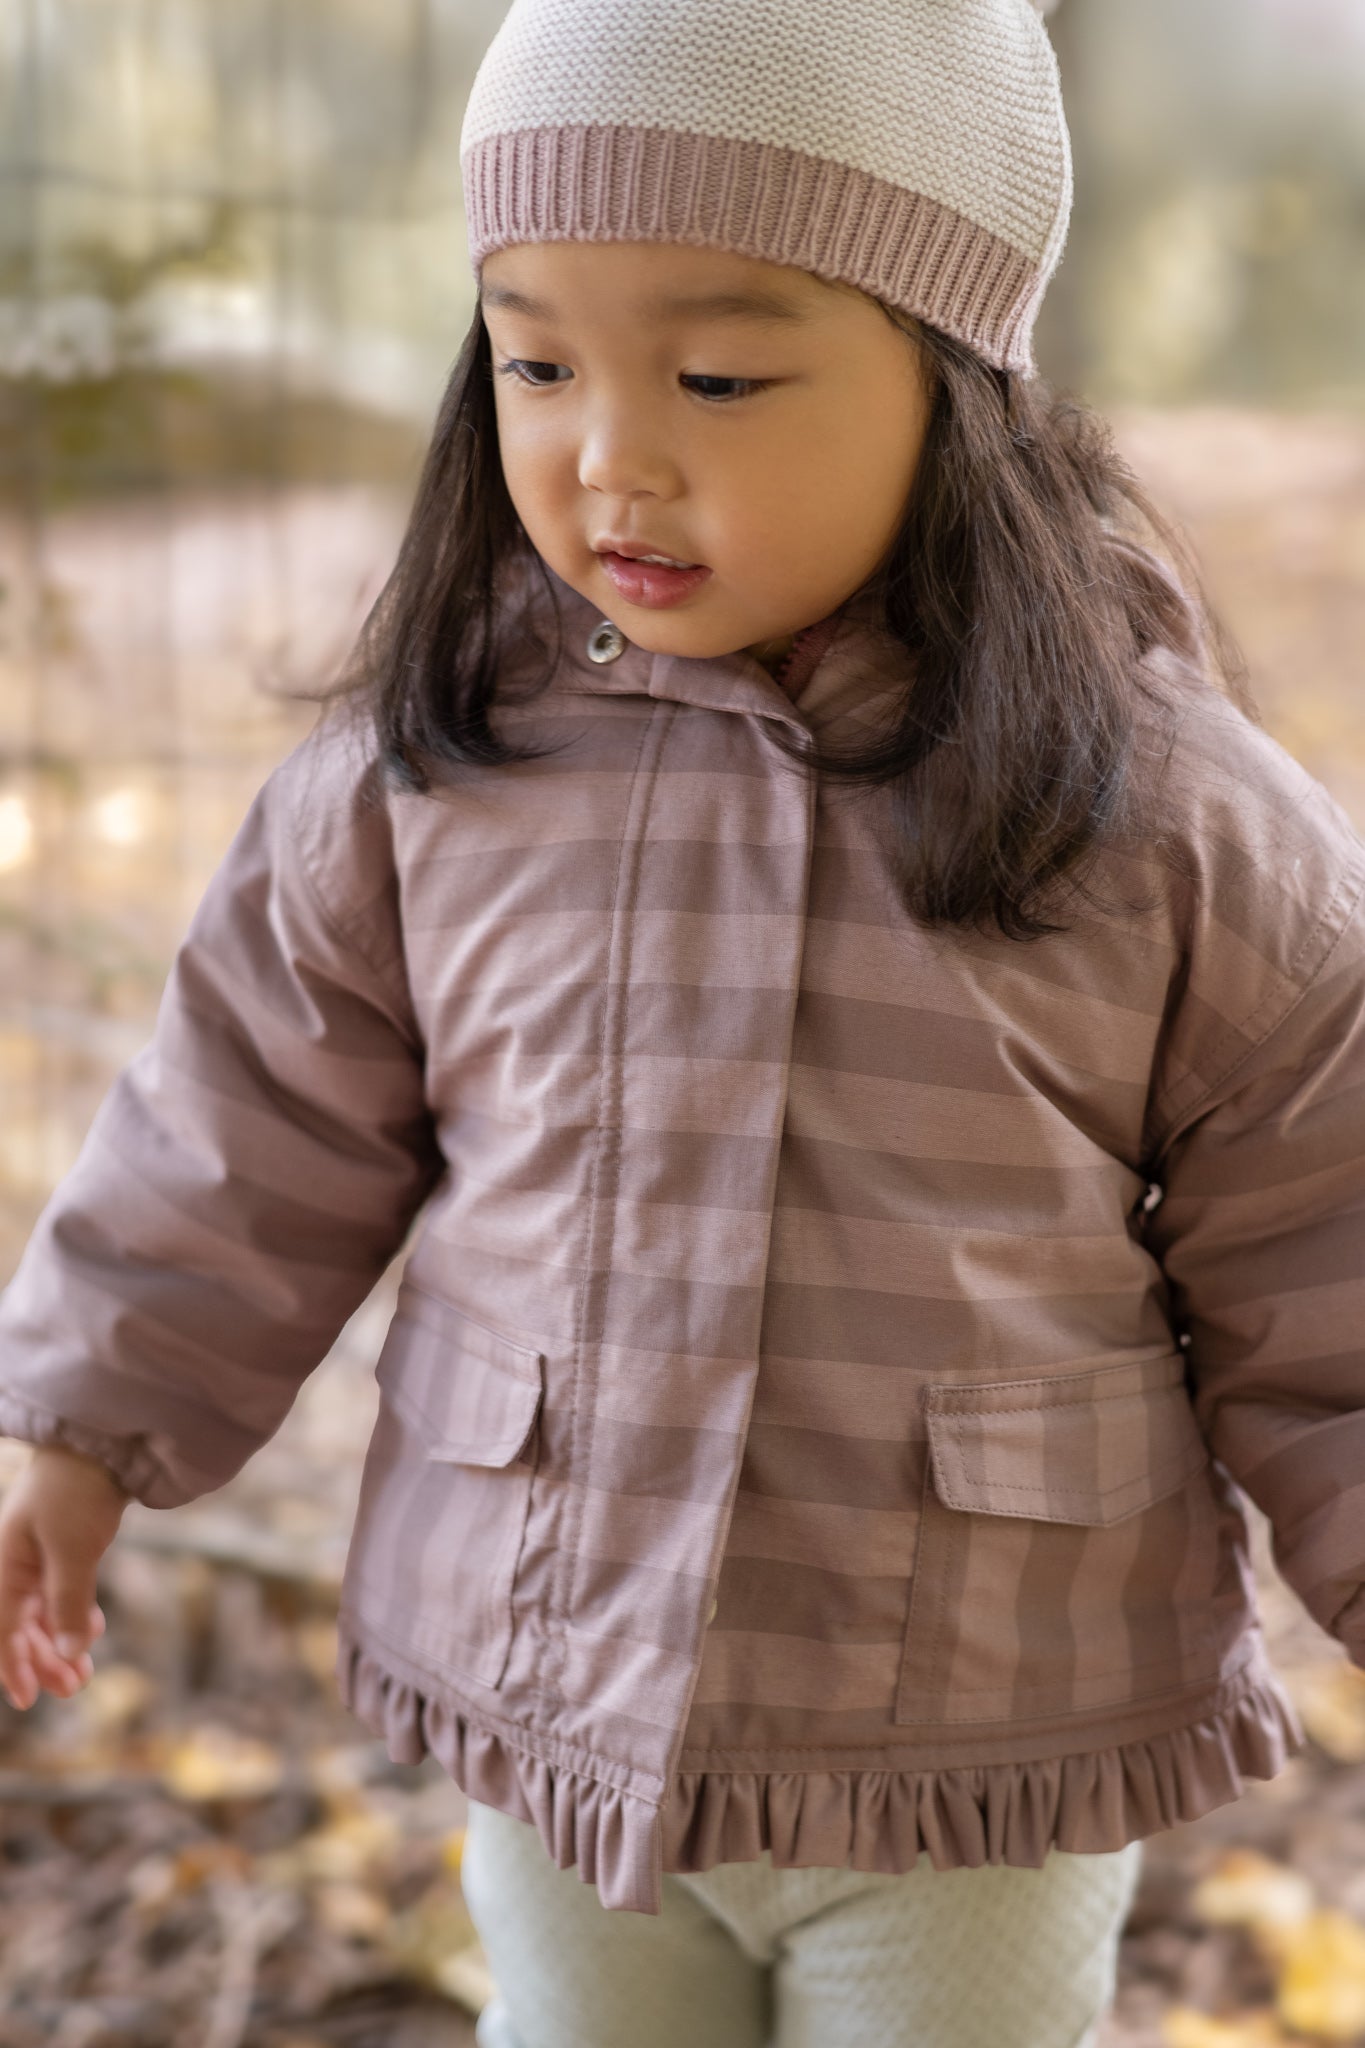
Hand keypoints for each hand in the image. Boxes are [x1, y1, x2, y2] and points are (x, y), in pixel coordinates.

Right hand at [0, 1445, 128, 1709]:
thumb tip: (64, 1655)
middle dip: (43, 1660)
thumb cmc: (78, 1491)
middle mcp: (16, 1561)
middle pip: (22, 1625)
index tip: (29, 1700)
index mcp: (5, 1564)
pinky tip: (92, 1629)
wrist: (102, 1440)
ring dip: (60, 1642)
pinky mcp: (65, 1543)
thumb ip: (68, 1604)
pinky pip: (61, 1591)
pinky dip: (73, 1613)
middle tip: (74, 1688)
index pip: (2, 1628)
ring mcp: (40, 1552)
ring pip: (43, 1611)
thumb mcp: (74, 1551)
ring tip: (84, 1671)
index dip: (13, 1666)